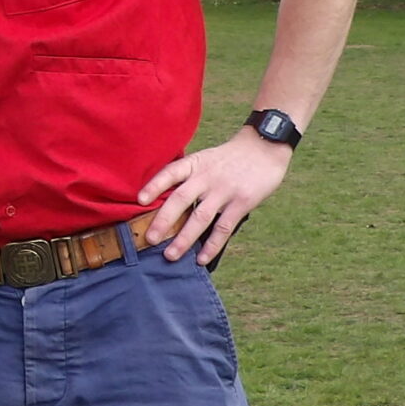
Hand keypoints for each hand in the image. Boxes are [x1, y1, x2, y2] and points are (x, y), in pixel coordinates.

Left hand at [136, 129, 292, 264]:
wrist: (264, 147)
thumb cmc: (230, 158)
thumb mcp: (206, 159)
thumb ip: (190, 177)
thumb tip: (166, 202)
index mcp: (195, 164)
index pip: (170, 173)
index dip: (154, 185)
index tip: (140, 200)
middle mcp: (207, 176)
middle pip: (180, 199)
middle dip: (163, 221)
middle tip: (149, 239)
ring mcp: (224, 190)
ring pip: (200, 218)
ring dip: (183, 239)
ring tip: (170, 255)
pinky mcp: (242, 202)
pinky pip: (223, 228)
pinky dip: (211, 245)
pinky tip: (201, 259)